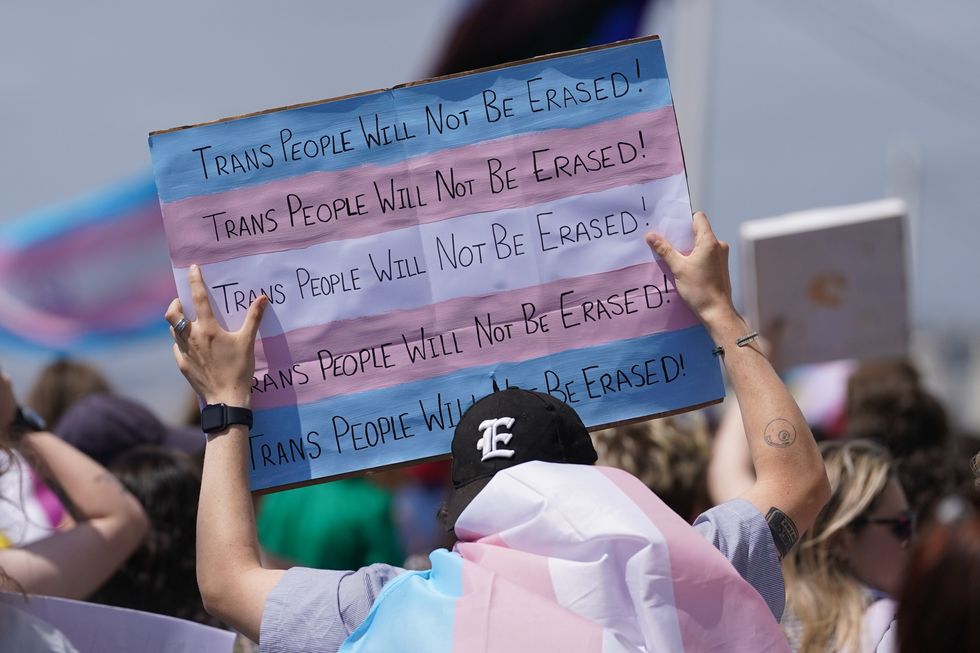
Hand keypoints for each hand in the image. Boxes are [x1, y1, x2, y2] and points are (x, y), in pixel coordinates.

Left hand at [165, 265, 266, 406]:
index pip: (198, 298)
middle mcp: (192, 337)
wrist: (226, 398)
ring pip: (173, 330)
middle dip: (175, 303)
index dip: (195, 281)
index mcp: (208, 329)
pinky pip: (177, 347)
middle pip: (172, 313)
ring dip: (179, 323)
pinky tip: (193, 345)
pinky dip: (182, 341)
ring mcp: (185, 351)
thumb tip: (262, 298)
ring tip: (190, 323)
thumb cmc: (239, 368)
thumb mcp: (248, 341)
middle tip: (183, 302)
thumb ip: (253, 318)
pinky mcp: (182, 364)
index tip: (192, 268)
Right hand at [645, 212, 735, 324]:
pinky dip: (694, 257)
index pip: (698, 218)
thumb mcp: (678, 268)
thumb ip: (665, 250)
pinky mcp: (720, 266)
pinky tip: (684, 267)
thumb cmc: (700, 290)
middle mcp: (718, 246)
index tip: (671, 226)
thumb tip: (650, 236)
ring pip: (701, 244)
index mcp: (710, 242)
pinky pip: (705, 254)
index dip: (684, 219)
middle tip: (666, 241)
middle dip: (682, 236)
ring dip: (687, 248)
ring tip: (673, 256)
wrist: (717, 311)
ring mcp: (721, 256)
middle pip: (698, 231)